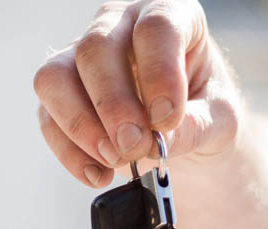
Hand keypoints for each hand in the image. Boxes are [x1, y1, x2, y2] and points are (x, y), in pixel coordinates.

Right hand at [33, 0, 267, 228]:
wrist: (184, 131)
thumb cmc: (206, 111)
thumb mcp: (219, 120)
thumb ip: (194, 127)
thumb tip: (155, 144)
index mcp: (170, 14)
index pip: (156, 28)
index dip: (160, 74)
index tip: (167, 119)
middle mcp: (119, 26)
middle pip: (95, 50)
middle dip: (114, 106)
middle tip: (136, 146)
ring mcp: (82, 57)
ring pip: (55, 78)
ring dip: (82, 126)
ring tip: (115, 159)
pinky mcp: (62, 94)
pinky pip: (47, 118)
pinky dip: (70, 152)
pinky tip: (100, 174)